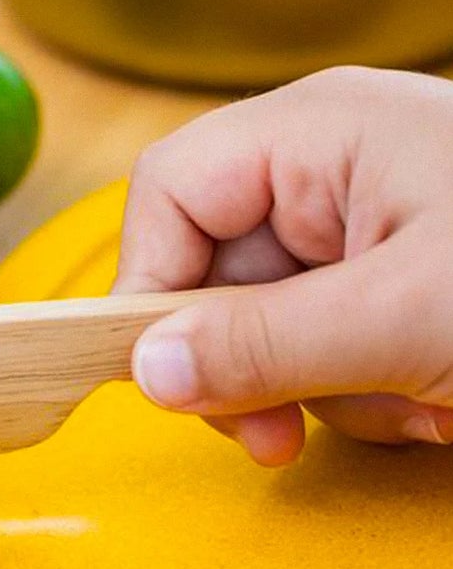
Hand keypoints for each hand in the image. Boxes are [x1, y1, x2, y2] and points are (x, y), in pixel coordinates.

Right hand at [115, 67, 452, 464]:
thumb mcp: (407, 317)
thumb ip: (263, 344)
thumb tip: (144, 369)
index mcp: (318, 133)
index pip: (169, 192)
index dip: (147, 281)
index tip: (160, 372)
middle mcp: (331, 170)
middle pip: (210, 267)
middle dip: (244, 362)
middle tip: (271, 436)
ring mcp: (368, 228)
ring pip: (265, 322)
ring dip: (315, 389)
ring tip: (405, 405)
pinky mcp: (399, 282)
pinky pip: (325, 346)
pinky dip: (365, 393)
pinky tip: (430, 400)